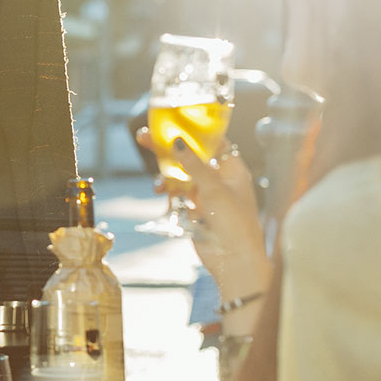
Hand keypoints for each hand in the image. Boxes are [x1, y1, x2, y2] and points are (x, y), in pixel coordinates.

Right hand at [137, 127, 269, 299]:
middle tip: (146, 137)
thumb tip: (177, 141)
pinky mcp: (194, 209)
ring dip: (166, 175)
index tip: (172, 121)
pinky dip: (167, 191)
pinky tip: (159, 193)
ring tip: (155, 181)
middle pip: (192, 156)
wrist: (233, 259)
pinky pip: (177, 194)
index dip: (194, 130)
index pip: (213, 141)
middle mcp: (220, 179)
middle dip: (170, 150)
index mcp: (233, 169)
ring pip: (181, 175)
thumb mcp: (213, 189)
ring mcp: (206, 194)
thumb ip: (194, 165)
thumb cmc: (234, 223)